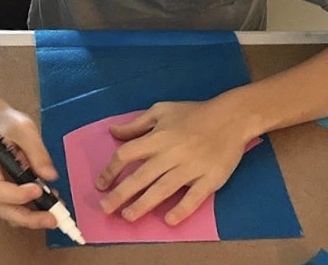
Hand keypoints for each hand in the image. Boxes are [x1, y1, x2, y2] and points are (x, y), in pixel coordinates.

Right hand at [0, 106, 59, 229]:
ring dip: (33, 217)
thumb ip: (37, 152)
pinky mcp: (7, 191)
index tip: (39, 190)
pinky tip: (51, 203)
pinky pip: (18, 207)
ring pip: (11, 212)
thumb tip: (51, 176)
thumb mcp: (24, 129)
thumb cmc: (8, 122)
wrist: (1, 122)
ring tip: (56, 210)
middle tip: (53, 218)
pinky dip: (34, 211)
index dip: (18, 195)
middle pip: (3, 208)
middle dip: (29, 217)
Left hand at [96, 100, 250, 225]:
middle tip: (105, 208)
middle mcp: (170, 154)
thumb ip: (136, 124)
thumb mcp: (160, 111)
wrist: (230, 118)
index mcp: (157, 137)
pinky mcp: (210, 179)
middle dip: (120, 194)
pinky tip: (168, 220)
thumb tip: (113, 132)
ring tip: (127, 216)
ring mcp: (190, 168)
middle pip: (140, 176)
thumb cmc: (192, 113)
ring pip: (162, 189)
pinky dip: (181, 209)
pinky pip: (193, 198)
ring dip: (143, 205)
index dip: (111, 169)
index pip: (126, 154)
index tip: (101, 184)